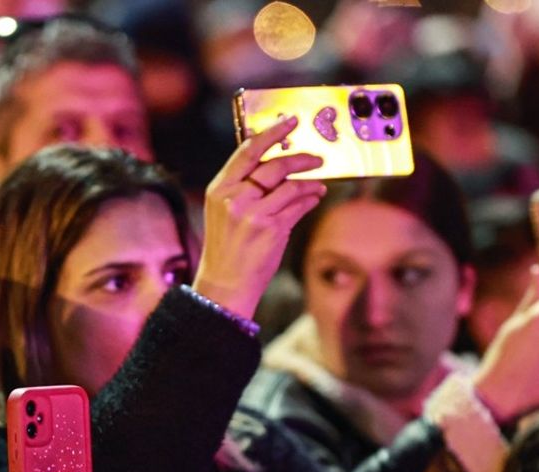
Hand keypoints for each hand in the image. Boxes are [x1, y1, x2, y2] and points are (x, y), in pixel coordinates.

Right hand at [195, 116, 325, 319]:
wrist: (225, 283)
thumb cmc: (227, 247)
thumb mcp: (224, 211)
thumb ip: (242, 187)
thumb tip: (274, 163)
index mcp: (219, 189)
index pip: (247, 151)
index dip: (271, 133)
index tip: (289, 122)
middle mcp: (234, 198)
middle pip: (274, 165)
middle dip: (300, 158)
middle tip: (317, 158)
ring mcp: (253, 214)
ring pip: (291, 185)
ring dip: (310, 181)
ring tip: (318, 182)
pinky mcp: (272, 229)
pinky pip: (299, 205)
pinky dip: (311, 198)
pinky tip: (316, 196)